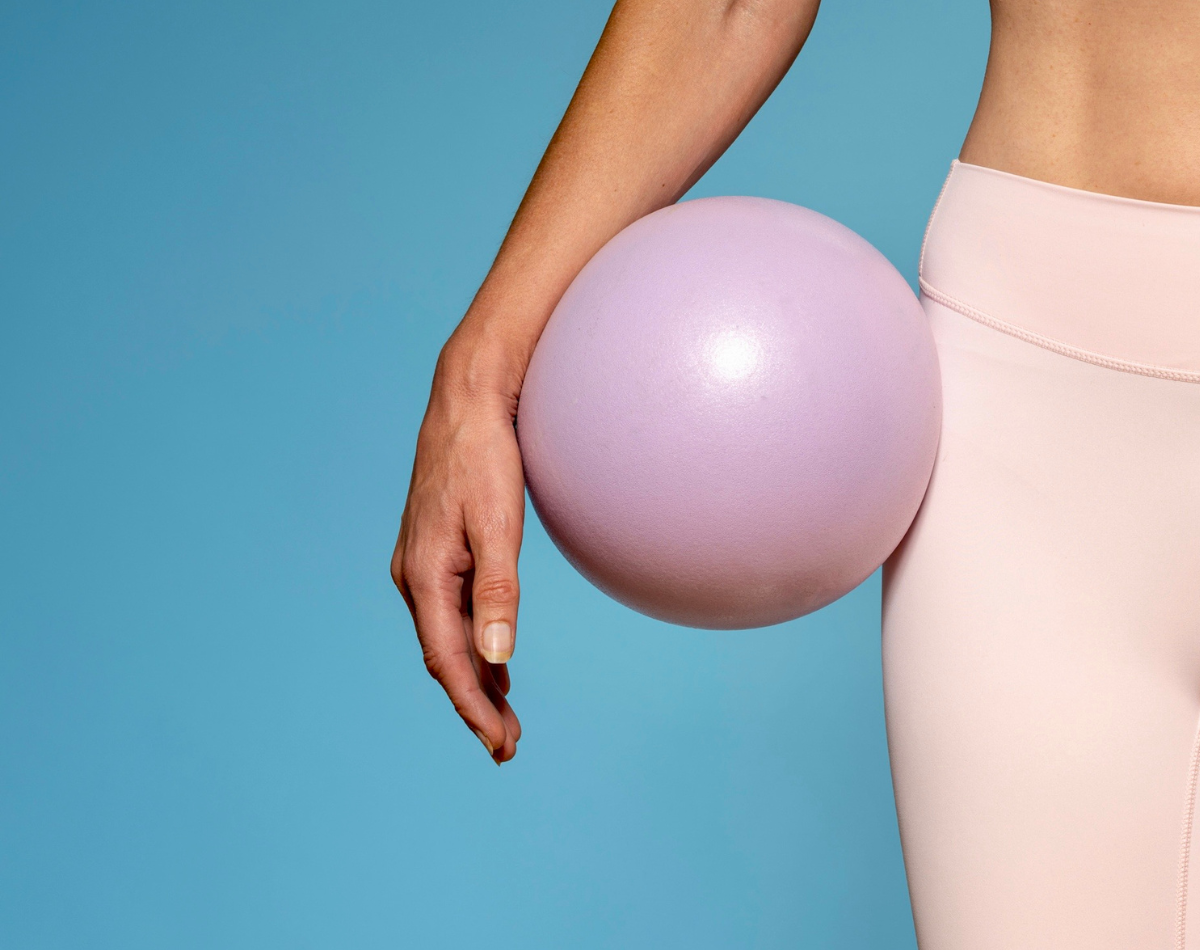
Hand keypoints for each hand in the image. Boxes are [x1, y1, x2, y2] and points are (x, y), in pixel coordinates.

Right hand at [391, 341, 524, 762]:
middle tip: (508, 746)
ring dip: (474, 680)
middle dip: (475, 705)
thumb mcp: (498, 524)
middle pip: (443, 658)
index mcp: (426, 575)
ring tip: (504, 719)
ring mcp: (421, 565)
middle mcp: (414, 576)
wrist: (466, 402)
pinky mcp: (435, 553)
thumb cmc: (484, 457)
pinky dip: (472, 646)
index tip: (500, 745)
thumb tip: (497, 658)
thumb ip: (498, 592)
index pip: (449, 661)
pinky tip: (495, 664)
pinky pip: (450, 615)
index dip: (474, 707)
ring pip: (445, 639)